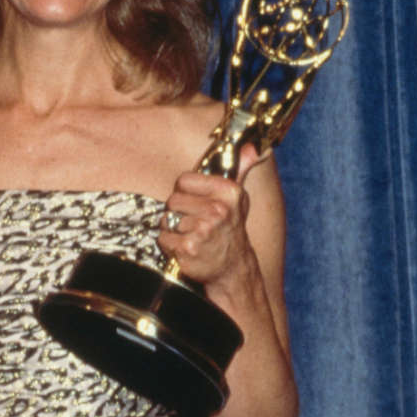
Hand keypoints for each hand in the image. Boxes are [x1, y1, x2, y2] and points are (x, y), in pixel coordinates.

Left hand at [157, 144, 263, 290]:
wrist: (233, 269)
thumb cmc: (229, 229)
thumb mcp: (237, 198)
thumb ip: (240, 168)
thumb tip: (253, 147)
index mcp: (228, 192)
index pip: (184, 180)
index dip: (186, 193)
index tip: (197, 203)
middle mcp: (218, 209)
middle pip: (173, 200)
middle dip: (178, 213)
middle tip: (194, 223)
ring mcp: (204, 229)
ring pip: (167, 220)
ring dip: (174, 230)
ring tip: (192, 236)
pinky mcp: (189, 248)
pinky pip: (164, 238)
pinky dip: (170, 246)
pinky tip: (187, 249)